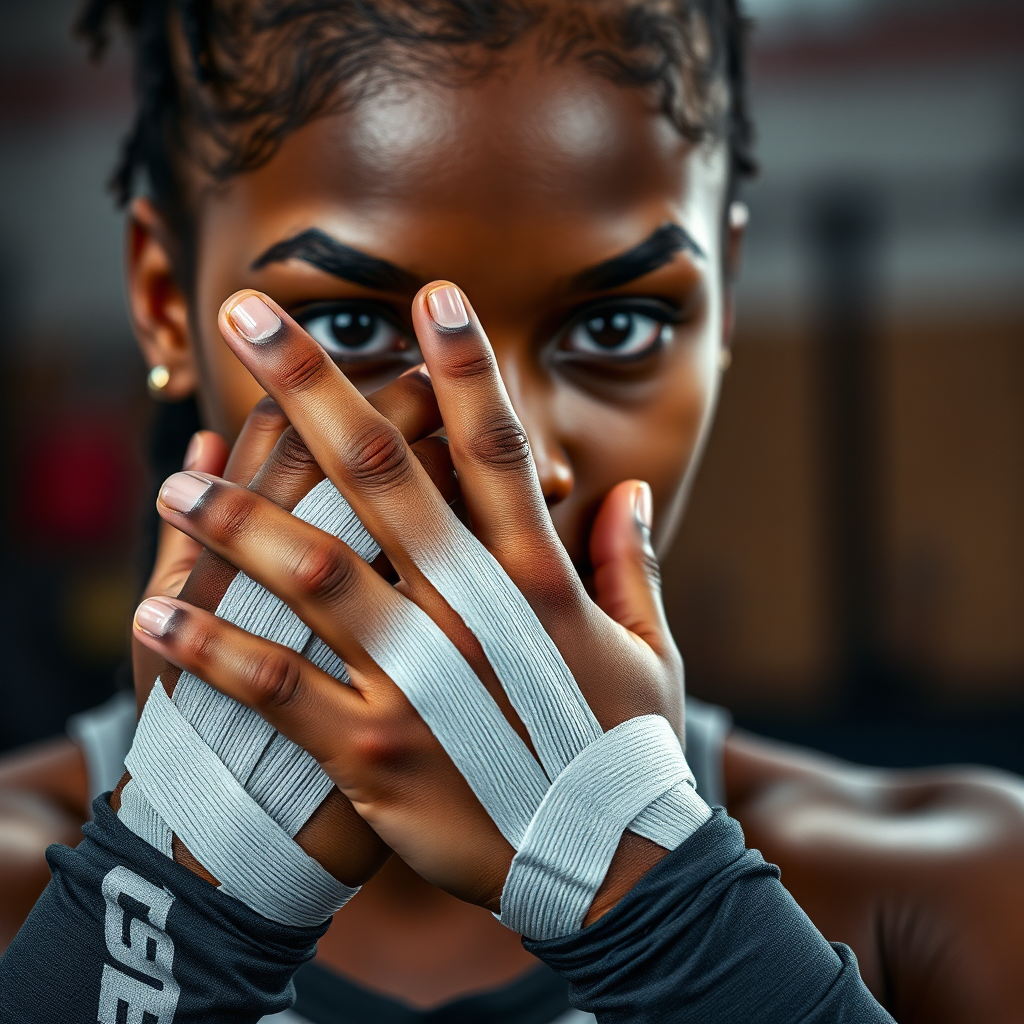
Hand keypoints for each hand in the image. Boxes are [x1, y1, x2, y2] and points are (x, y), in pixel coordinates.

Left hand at [133, 284, 684, 922]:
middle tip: (253, 318)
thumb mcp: (650, 649)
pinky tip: (157, 608)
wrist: (607, 868)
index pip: (495, 448)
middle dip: (313, 386)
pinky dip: (209, 644)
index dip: (464, 366)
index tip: (428, 297)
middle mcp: (472, 612)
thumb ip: (629, 562)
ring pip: (310, 570)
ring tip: (175, 475)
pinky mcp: (372, 752)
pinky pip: (273, 685)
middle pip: (382, 474)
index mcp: (538, 580)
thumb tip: (624, 490)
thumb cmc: (624, 751)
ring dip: (236, 513)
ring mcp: (419, 681)